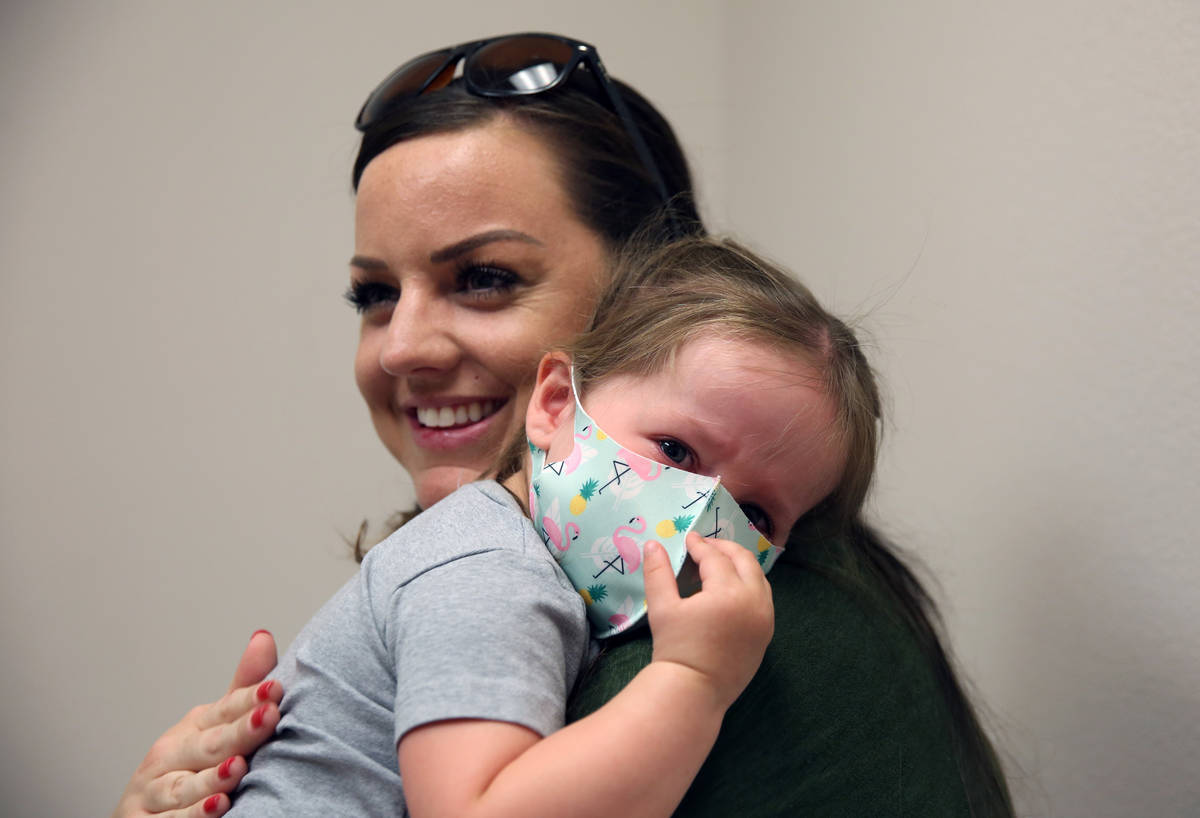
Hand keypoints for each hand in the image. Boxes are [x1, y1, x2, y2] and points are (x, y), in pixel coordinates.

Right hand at [111, 630, 283, 817]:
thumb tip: (264, 636)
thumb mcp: (214, 726)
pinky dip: (193, 817)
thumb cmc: (187, 765)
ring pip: (184, 786)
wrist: (141, 815)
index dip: (249, 700)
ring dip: (210, 779)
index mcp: (194, 727)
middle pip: (207, 745)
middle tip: (267, 717)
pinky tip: (218, 809)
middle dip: (238, 732)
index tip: (276, 689)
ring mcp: (155, 791)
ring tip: (237, 769)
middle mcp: (170, 755)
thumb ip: (242, 690)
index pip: (224, 710)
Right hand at [643, 532, 773, 709]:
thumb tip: (652, 544)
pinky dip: (751, 585)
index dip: (700, 545)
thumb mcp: (662, 608)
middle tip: (706, 545)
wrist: (694, 691)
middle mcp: (753, 601)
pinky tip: (734, 587)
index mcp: (728, 592)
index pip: (715, 558)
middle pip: (745, 561)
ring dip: (741, 565)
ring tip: (721, 562)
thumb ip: (658, 573)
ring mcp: (765, 618)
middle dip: (725, 549)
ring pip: (759, 578)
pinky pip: (764, 599)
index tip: (689, 538)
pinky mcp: (767, 633)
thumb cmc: (675, 648)